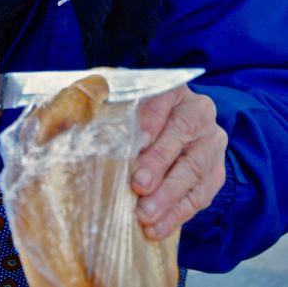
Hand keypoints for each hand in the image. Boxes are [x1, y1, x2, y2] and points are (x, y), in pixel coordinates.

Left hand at [131, 85, 227, 239]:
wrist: (175, 130)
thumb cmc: (142, 117)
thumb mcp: (131, 107)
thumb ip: (122, 117)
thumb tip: (104, 135)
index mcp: (177, 91)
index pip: (165, 101)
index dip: (151, 121)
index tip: (138, 141)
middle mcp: (201, 114)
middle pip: (182, 136)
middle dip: (159, 163)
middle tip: (138, 185)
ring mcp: (212, 144)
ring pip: (193, 170)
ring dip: (168, 197)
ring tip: (145, 215)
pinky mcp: (216, 174)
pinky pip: (199, 197)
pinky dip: (176, 215)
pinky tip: (156, 228)